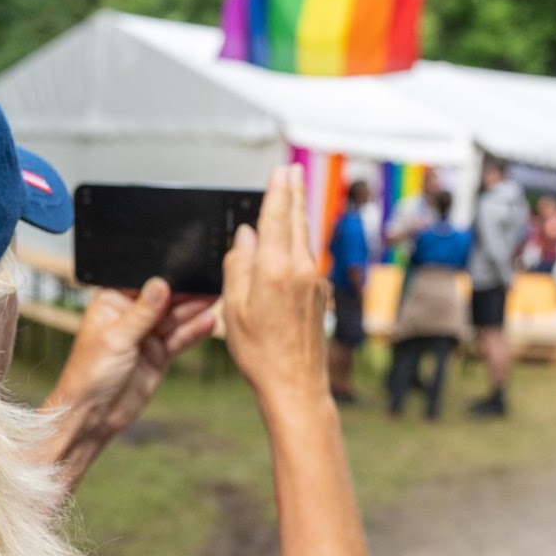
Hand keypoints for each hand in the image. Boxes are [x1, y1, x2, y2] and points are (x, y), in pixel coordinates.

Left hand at [38, 278, 216, 491]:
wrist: (94, 416)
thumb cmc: (89, 375)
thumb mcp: (116, 338)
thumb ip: (142, 312)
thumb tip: (161, 284)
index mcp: (111, 304)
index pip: (141, 282)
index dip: (163, 274)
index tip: (185, 265)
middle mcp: (130, 317)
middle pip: (163, 298)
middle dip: (185, 291)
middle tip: (208, 281)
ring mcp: (146, 336)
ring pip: (175, 317)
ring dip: (194, 308)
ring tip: (215, 296)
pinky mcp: (159, 354)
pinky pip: (180, 338)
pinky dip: (194, 331)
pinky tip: (210, 321)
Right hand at [222, 166, 329, 410]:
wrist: (296, 384)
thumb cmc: (261, 353)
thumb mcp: (234, 308)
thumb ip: (239, 266)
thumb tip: (246, 237)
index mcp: (276, 268)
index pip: (277, 217)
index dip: (278, 191)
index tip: (280, 171)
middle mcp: (301, 269)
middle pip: (296, 221)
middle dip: (293, 194)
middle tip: (291, 172)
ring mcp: (315, 281)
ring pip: (303, 240)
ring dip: (296, 218)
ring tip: (292, 198)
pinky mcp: (320, 294)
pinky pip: (306, 261)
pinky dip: (297, 246)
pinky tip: (290, 247)